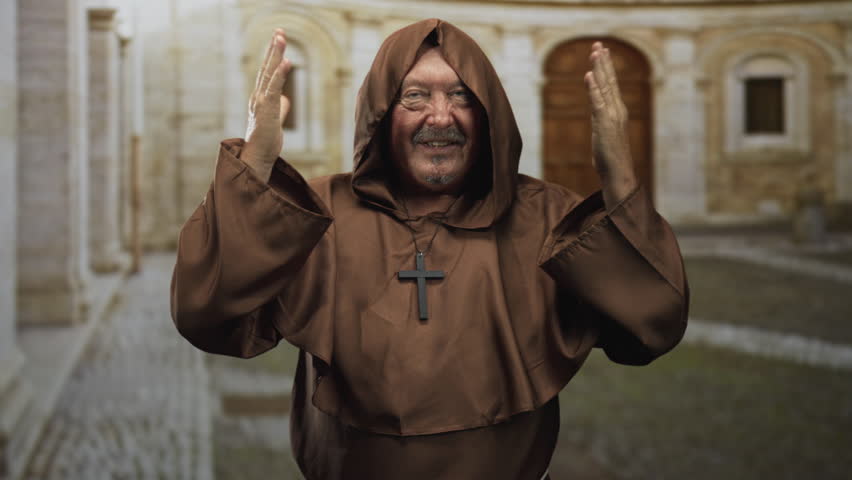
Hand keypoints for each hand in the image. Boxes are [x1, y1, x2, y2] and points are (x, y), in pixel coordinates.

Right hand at [242, 29, 292, 181]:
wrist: (257, 158)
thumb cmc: (265, 142)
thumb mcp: (275, 121)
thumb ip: (280, 108)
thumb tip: (285, 99)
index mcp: (260, 98)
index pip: (267, 72)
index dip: (273, 56)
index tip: (278, 39)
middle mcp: (258, 96)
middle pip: (266, 67)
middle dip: (273, 48)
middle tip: (279, 31)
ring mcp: (260, 102)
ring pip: (269, 73)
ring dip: (275, 55)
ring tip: (281, 38)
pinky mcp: (266, 110)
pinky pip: (274, 88)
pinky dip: (280, 74)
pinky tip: (287, 62)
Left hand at [584, 42, 637, 208]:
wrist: (618, 173)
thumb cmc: (610, 157)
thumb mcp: (603, 134)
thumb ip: (600, 120)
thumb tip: (596, 114)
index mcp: (617, 111)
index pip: (611, 85)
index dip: (605, 68)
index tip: (602, 52)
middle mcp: (617, 110)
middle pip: (609, 81)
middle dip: (603, 62)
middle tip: (598, 45)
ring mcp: (611, 116)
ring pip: (604, 88)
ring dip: (599, 69)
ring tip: (595, 53)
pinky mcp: (604, 124)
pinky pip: (597, 103)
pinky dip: (593, 89)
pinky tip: (589, 75)